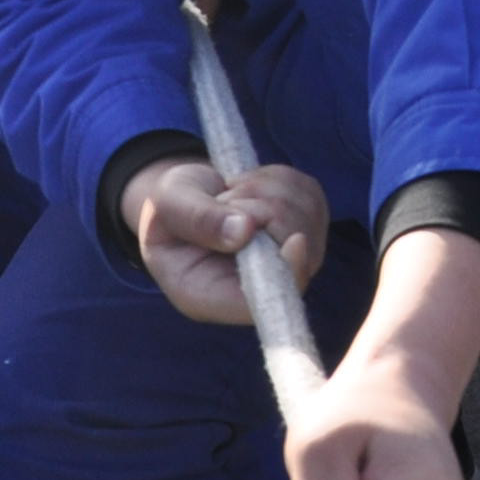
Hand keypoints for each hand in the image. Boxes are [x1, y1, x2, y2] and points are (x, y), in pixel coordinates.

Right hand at [119, 158, 328, 324]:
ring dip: (270, 188)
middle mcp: (257, 287)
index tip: (295, 239)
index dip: (290, 272)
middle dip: (265, 208)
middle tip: (226, 196)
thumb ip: (199, 219)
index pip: (269, 301)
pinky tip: (252, 184)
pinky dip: (283, 179)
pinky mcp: (303, 228)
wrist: (183, 199)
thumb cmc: (169, 212)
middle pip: (300, 252)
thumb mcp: (168, 205)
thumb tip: (245, 231)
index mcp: (215, 296)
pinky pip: (311, 195)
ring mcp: (286, 260)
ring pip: (308, 217)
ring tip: (233, 191)